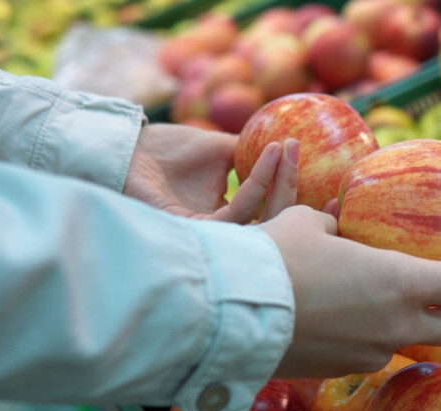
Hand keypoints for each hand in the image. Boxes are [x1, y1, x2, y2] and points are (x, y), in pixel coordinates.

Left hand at [124, 123, 299, 222]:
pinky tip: (267, 157)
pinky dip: (256, 184)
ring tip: (283, 150)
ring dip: (277, 182)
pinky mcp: (195, 231)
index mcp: (228, 214)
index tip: (311, 164)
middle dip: (292, 187)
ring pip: (259, 220)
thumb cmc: (168, 149)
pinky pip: (237, 213)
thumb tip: (287, 147)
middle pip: (272, 221)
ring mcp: (210, 233)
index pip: (270, 212)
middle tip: (299, 152)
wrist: (129, 148)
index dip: (294, 192)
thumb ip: (250, 154)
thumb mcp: (221, 149)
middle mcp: (221, 229)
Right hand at [258, 206, 440, 377]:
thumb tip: (341, 219)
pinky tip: (340, 303)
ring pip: (412, 337)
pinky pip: (371, 346)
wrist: (222, 312)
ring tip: (384, 283)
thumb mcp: (309, 221)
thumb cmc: (271, 256)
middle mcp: (397, 328)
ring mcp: (371, 354)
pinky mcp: (341, 369)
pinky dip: (371, 326)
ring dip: (413, 314)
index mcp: (404, 285)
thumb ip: (340, 223)